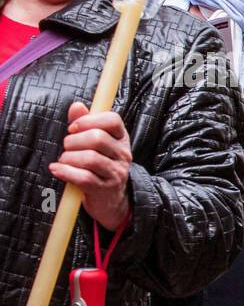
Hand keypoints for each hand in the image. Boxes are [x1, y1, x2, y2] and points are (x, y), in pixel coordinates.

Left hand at [50, 101, 131, 229]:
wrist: (110, 199)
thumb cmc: (98, 166)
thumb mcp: (95, 143)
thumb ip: (85, 123)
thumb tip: (77, 106)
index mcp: (121, 138)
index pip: (112, 120)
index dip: (89, 120)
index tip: (73, 128)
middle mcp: (123, 154)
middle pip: (97, 138)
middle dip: (73, 142)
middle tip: (67, 148)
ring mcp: (116, 172)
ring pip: (89, 158)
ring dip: (68, 158)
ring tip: (63, 162)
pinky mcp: (105, 189)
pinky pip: (83, 177)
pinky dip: (65, 172)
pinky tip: (57, 170)